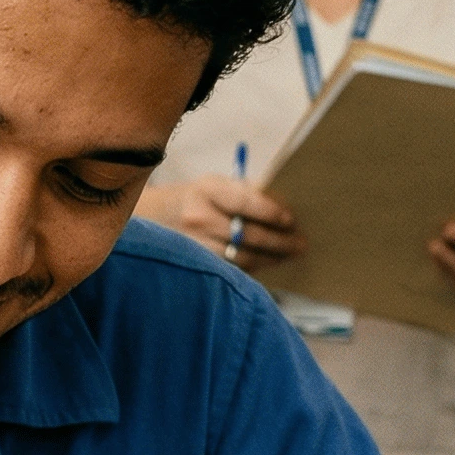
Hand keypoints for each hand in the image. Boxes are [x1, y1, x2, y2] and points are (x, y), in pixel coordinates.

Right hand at [143, 173, 302, 272]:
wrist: (154, 216)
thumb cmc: (198, 198)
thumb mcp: (217, 185)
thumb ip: (247, 194)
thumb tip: (286, 210)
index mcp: (207, 190)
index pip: (244, 202)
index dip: (271, 212)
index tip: (291, 220)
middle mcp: (198, 217)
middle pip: (246, 235)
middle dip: (279, 241)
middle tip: (301, 244)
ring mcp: (194, 244)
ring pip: (241, 257)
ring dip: (270, 258)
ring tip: (289, 254)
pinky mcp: (194, 263)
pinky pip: (230, 269)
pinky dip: (253, 267)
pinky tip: (267, 262)